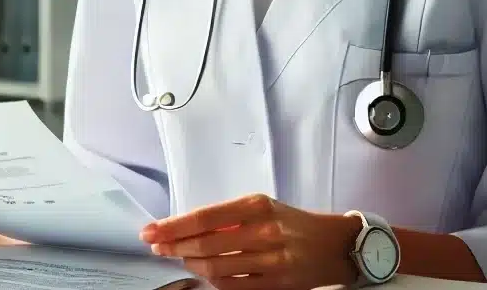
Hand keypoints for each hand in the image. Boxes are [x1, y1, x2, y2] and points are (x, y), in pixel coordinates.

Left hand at [141, 193, 360, 289]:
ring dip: (192, 264)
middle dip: (174, 246)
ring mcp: (270, 261)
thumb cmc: (293, 223)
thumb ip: (230, 217)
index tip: (151, 231)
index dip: (173, 226)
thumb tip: (187, 227)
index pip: (205, 217)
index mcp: (257, 205)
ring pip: (216, 268)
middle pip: (205, 244)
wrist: (335, 245)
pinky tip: (205, 274)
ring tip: (182, 258)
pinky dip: (214, 282)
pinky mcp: (276, 285)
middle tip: (157, 247)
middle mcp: (264, 231)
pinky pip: (233, 287)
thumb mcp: (264, 207)